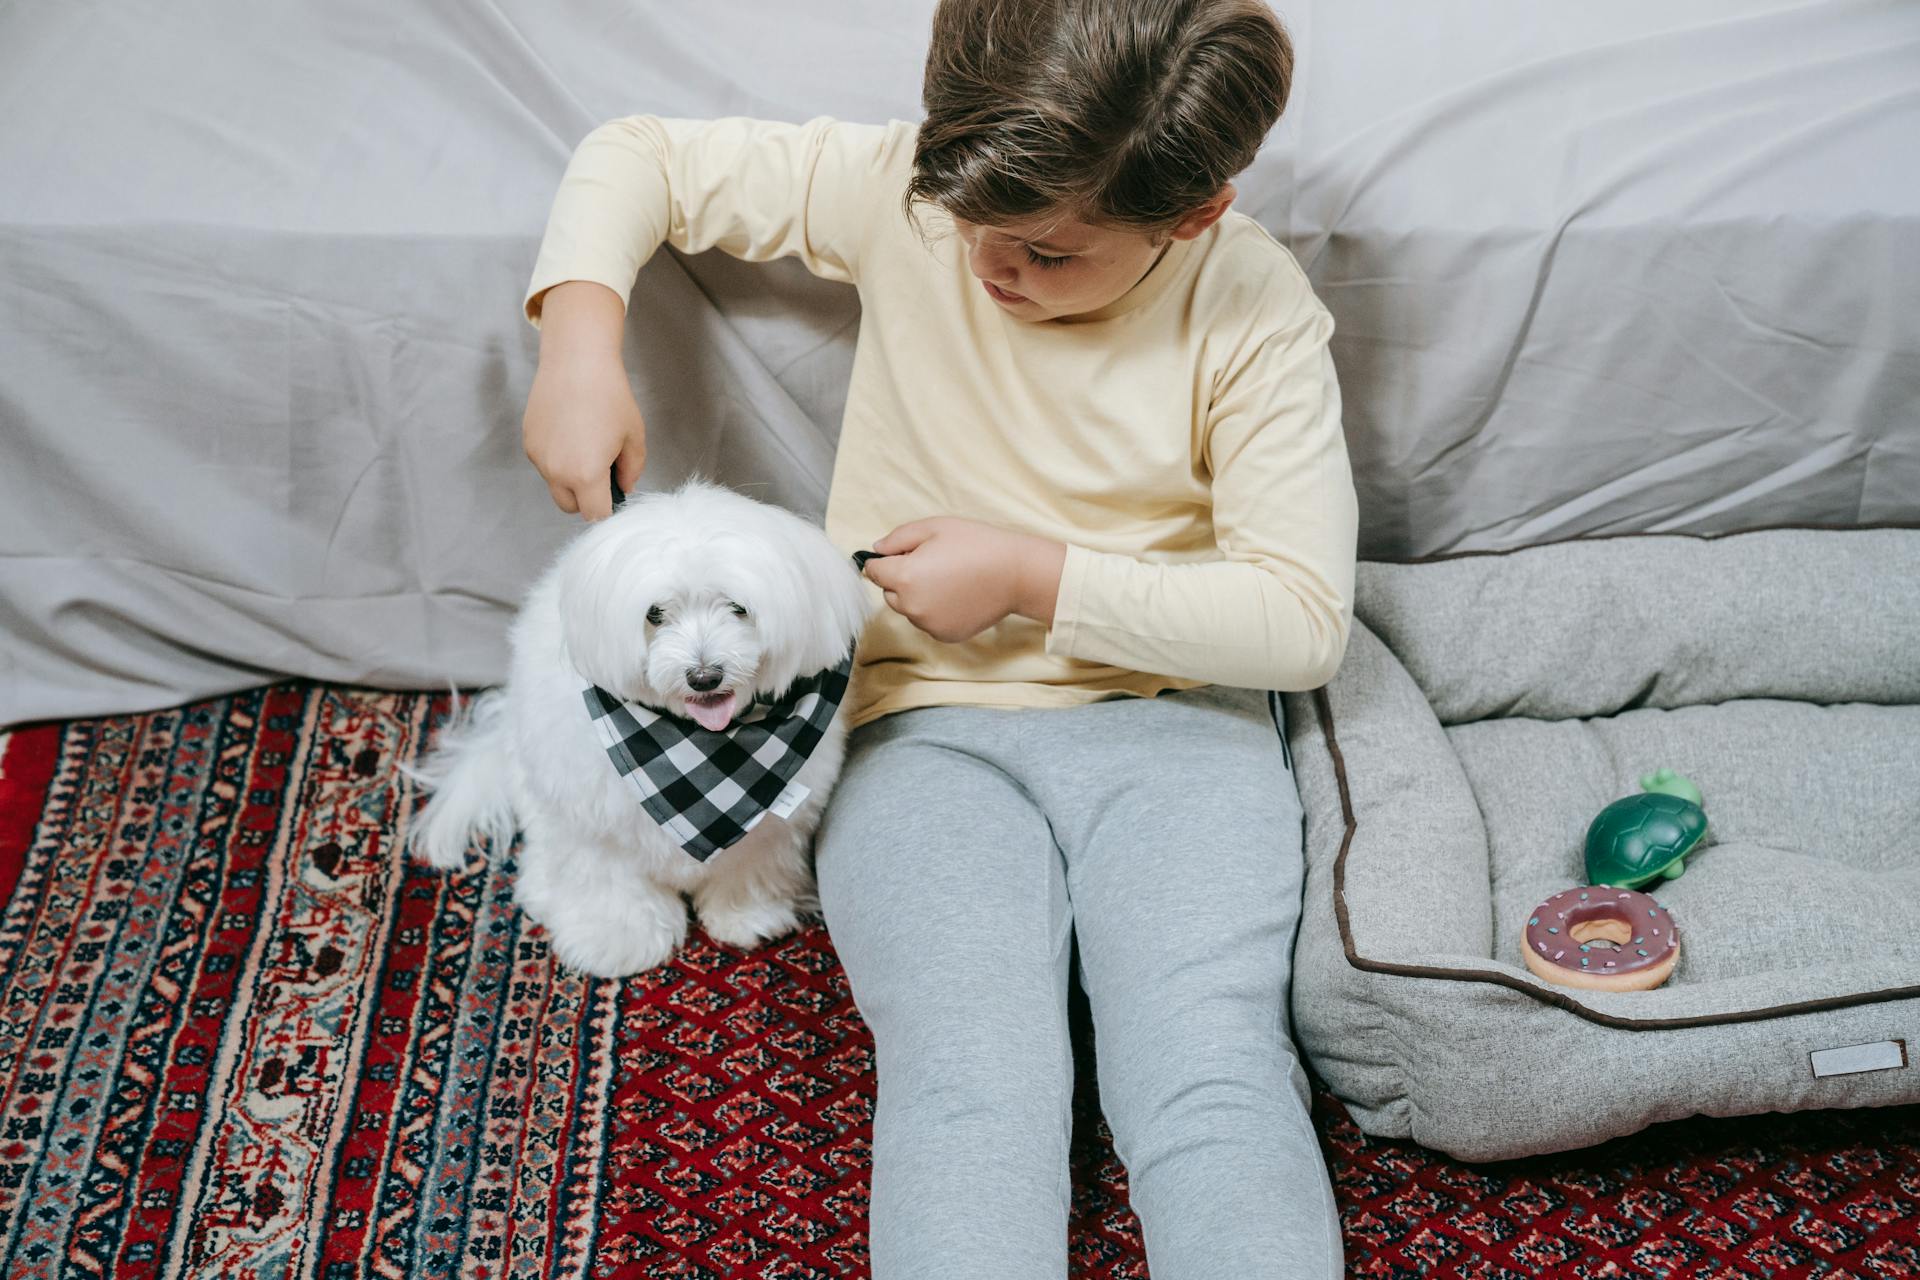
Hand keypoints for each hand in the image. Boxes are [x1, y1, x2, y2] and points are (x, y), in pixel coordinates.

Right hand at [522, 281, 644, 520]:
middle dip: (586, 498)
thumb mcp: (633, 436)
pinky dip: (557, 457)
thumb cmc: (610, 396)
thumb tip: (625, 487)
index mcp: (586, 475)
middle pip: (570, 507)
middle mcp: (556, 471)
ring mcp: (538, 457)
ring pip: (555, 483)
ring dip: (570, 476)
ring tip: (586, 442)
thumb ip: (632, 470)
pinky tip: (570, 430)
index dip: (608, 508)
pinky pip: (544, 462)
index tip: (615, 494)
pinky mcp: (528, 441)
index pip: (595, 515)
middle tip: (602, 471)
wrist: (577, 360)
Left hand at [862, 518, 1065, 642]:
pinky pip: (927, 622)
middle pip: (888, 592)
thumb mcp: (934, 527)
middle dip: (901, 579)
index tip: (902, 554)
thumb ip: (898, 538)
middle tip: (932, 564)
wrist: (1015, 573)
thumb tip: (877, 550)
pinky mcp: (944, 636)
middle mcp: (911, 606)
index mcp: (905, 577)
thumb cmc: (977, 544)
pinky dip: (935, 610)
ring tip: (948, 579)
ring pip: (908, 609)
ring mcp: (928, 625)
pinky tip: (957, 595)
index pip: (873, 571)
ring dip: (917, 596)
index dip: (884, 560)